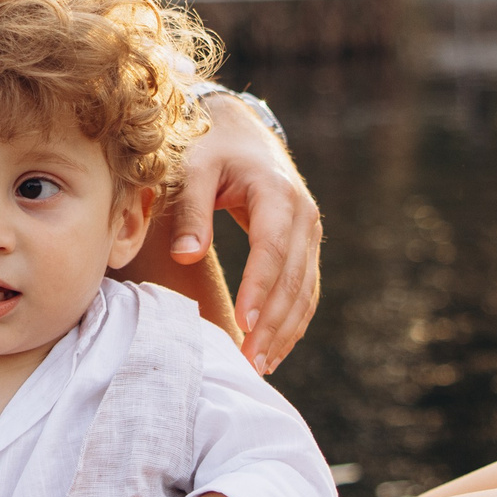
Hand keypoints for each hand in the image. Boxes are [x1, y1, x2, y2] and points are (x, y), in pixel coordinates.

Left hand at [172, 91, 320, 374]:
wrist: (241, 131)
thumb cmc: (210, 148)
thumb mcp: (193, 168)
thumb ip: (190, 212)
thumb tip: (186, 257)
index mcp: (277, 192)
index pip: (273, 248)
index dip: (260, 287)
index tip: (244, 323)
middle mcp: (303, 214)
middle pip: (294, 278)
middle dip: (273, 323)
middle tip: (249, 362)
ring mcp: (310, 231)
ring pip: (305, 290)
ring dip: (285, 331)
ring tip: (260, 366)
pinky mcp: (306, 245)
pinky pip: (305, 290)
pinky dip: (292, 321)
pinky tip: (273, 349)